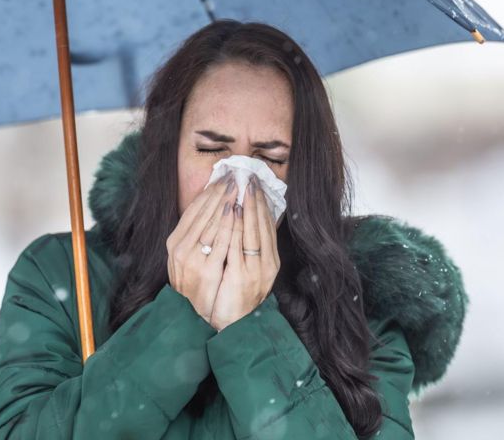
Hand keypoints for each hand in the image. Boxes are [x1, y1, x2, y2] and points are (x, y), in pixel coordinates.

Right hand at [166, 170, 239, 323]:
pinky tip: (237, 212)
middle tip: (234, 176)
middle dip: (219, 193)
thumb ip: (195, 235)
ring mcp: (192, 259)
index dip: (208, 193)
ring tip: (238, 187)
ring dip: (225, 203)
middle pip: (202, 213)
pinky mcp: (207, 269)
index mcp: (175, 241)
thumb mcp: (187, 256)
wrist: (192, 314)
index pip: (192, 210)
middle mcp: (179, 248)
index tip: (222, 178)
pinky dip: (229, 225)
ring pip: (211, 223)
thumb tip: (210, 209)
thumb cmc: (193, 282)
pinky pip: (220, 242)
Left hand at [209, 174, 280, 331]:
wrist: (233, 326)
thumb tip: (249, 222)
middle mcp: (267, 265)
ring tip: (242, 187)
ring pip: (252, 232)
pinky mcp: (241, 277)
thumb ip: (250, 248)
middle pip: (262, 226)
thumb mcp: (249, 270)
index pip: (268, 227)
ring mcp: (255, 271)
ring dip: (248, 208)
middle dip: (255, 200)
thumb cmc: (237, 296)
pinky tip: (234, 211)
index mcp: (270, 261)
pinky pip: (239, 246)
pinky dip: (237, 226)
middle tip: (250, 177)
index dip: (262, 204)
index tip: (255, 184)